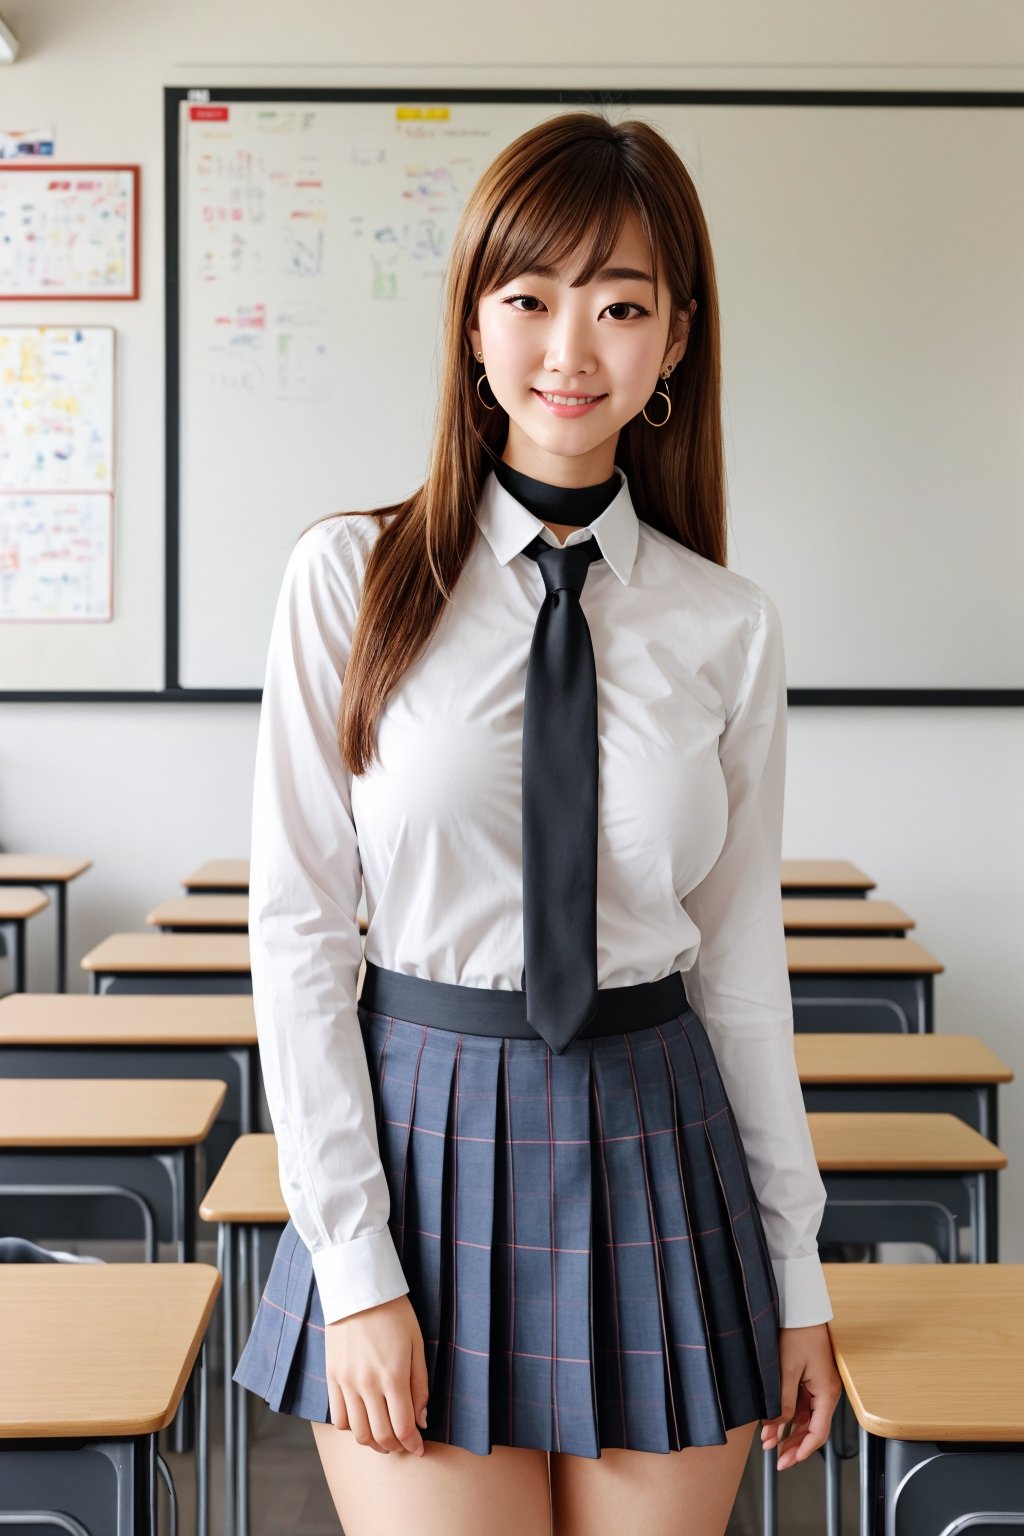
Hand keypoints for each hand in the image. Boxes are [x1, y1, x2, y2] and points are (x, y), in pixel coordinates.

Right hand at [324, 1293, 429, 1455]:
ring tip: (384, 1437)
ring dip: (373, 1443)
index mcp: (393, 1376)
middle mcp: (368, 1385)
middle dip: (396, 1447)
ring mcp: (346, 1383)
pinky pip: (338, 1418)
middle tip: (404, 1444)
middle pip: (380, 1436)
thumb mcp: (417, 1344)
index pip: (402, 1428)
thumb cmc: (394, 1313)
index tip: (419, 1448)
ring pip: (357, 1432)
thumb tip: (421, 1420)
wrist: (358, 1290)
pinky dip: (351, 1428)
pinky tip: (363, 1420)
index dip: (412, 1444)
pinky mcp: (331, 1378)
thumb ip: (420, 1386)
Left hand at [760, 1322, 841, 1470]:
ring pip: (807, 1418)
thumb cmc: (799, 1334)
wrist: (803, 1309)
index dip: (803, 1450)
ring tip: (772, 1443)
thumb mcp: (787, 1370)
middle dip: (796, 1446)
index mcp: (827, 1393)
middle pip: (814, 1428)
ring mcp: (820, 1386)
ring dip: (791, 1431)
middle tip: (779, 1460)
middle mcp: (827, 1392)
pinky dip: (791, 1415)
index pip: (818, 1432)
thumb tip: (775, 1428)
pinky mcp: (812, 1379)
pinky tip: (776, 1423)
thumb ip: (783, 1401)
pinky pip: (803, 1404)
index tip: (788, 1461)